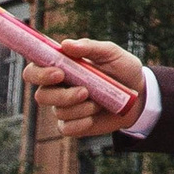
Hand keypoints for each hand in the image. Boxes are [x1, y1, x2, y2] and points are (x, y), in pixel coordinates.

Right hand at [30, 39, 146, 141]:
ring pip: (58, 112)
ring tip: (100, 101)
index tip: (59, 72)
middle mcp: (57, 88)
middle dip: (61, 95)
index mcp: (61, 67)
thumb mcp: (111, 53)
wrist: (139, 96)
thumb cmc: (123, 69)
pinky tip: (95, 115)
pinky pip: (67, 128)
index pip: (34, 70)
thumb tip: (65, 44)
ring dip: (81, 107)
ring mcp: (64, 107)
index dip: (39, 73)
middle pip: (41, 95)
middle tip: (84, 91)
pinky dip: (82, 122)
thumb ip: (90, 47)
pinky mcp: (72, 125)